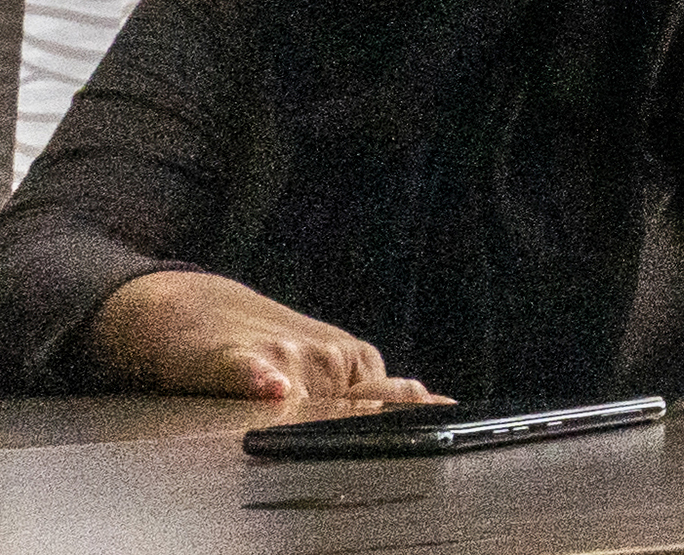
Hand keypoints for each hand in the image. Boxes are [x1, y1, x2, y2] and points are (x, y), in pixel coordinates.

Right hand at [80, 270, 440, 402]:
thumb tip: (434, 404)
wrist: (191, 311)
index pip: (390, 400)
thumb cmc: (265, 349)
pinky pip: (250, 371)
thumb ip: (372, 392)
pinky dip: (262, 379)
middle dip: (376, 416)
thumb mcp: (325, 368)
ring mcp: (280, 355)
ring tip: (330, 416)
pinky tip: (274, 388)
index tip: (444, 417)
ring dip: (318, 409)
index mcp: (352, 363)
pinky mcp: (231, 358)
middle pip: (355, 405)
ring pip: (307, 396)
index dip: (412, 413)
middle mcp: (324, 358)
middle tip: (410, 420)